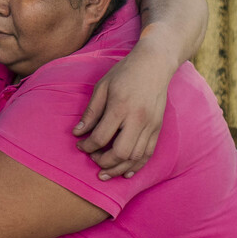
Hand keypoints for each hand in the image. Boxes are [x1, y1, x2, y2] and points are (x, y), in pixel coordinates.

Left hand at [73, 41, 173, 179]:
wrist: (154, 64)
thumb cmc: (125, 73)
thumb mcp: (102, 87)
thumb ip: (90, 112)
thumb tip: (78, 133)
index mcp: (120, 107)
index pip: (101, 137)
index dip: (88, 146)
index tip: (80, 146)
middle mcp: (138, 119)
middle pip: (120, 153)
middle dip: (103, 162)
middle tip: (93, 159)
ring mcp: (151, 125)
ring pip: (135, 157)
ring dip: (119, 168)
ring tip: (105, 172)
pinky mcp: (158, 128)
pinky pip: (148, 154)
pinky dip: (137, 166)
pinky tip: (126, 172)